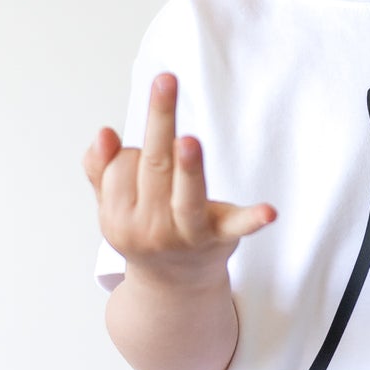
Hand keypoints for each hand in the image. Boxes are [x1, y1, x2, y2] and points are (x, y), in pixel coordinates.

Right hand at [82, 72, 275, 286]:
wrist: (174, 288)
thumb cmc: (145, 230)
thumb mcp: (113, 206)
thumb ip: (101, 169)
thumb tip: (104, 133)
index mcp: (119, 217)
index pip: (125, 165)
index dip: (133, 153)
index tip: (142, 162)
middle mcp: (150, 227)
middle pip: (153, 167)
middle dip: (159, 122)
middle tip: (165, 81)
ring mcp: (186, 235)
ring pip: (186, 195)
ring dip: (188, 169)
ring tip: (189, 142)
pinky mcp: (221, 238)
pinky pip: (236, 228)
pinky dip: (252, 220)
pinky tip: (268, 212)